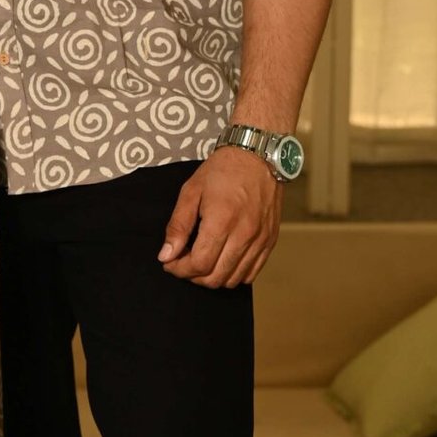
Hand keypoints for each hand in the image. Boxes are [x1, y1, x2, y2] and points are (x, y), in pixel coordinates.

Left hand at [157, 148, 282, 287]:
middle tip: (183, 263)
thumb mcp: (191, 191)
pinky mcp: (270, 241)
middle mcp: (244, 234)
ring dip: (212, 278)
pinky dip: (234, 275)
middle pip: (215, 277)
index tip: (170, 263)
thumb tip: (166, 255)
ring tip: (202, 262)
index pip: (199, 264)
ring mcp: (260, 240)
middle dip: (193, 276)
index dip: (179, 269)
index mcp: (221, 221)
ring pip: (233, 279)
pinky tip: (222, 262)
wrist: (258, 156)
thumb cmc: (222, 171)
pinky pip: (251, 273)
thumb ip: (178, 226)